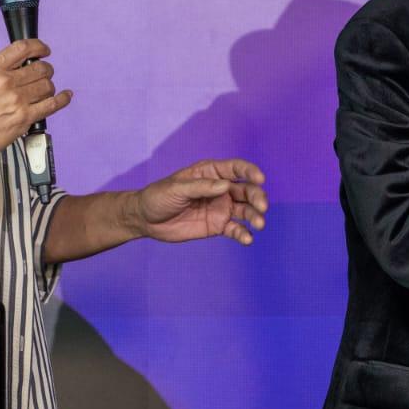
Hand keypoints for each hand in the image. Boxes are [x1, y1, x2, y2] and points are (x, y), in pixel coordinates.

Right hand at [0, 39, 70, 170]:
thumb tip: (20, 66)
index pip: (22, 48)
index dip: (39, 47)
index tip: (44, 50)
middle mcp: (6, 82)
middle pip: (40, 68)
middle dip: (46, 70)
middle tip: (44, 74)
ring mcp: (17, 100)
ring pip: (47, 85)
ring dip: (49, 86)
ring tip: (44, 89)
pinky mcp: (25, 118)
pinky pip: (52, 104)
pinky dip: (62, 99)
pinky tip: (66, 96)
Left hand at [128, 158, 267, 244]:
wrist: (146, 220)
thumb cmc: (158, 196)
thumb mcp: (176, 189)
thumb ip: (201, 187)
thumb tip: (226, 185)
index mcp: (211, 172)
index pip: (236, 168)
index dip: (250, 172)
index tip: (260, 179)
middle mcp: (221, 189)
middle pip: (246, 190)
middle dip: (257, 197)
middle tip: (262, 207)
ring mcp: (221, 208)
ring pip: (246, 210)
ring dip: (255, 216)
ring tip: (259, 224)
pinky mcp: (218, 226)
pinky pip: (236, 229)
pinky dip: (243, 234)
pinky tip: (247, 239)